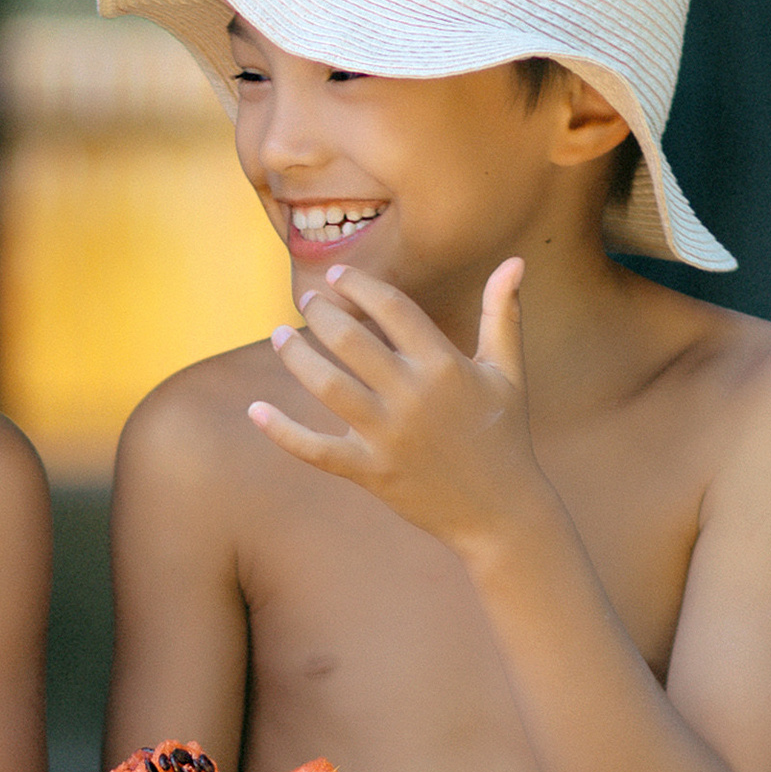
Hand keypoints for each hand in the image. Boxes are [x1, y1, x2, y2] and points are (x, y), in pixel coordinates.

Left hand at [247, 259, 545, 555]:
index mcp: (445, 365)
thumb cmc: (503, 433)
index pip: (391, 308)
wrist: (500, 510)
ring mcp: (388, 436)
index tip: (336, 275)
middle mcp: (413, 396)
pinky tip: (255, 410)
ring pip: (326, 385)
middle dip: (320, 313)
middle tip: (305, 301)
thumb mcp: (508, 371)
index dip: (359, 285)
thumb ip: (502, 314)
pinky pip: (315, 449)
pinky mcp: (370, 471)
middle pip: (350, 340)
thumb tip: (515, 261)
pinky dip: (282, 431)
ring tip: (280, 336)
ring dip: (295, 356)